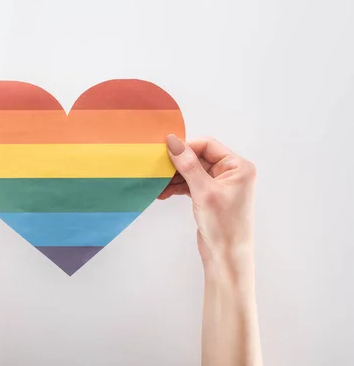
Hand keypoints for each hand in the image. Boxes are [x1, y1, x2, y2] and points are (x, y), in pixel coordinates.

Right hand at [159, 135, 256, 264]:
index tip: (165, 152)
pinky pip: (191, 184)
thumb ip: (188, 165)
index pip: (208, 145)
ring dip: (175, 177)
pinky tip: (164, 193)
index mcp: (238, 167)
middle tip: (159, 169)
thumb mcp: (204, 191)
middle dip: (178, 164)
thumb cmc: (224, 226)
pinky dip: (178, 187)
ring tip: (159, 185)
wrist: (226, 257)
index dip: (186, 147)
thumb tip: (173, 141)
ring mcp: (220, 185)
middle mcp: (231, 173)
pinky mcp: (210, 196)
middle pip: (198, 157)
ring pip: (192, 171)